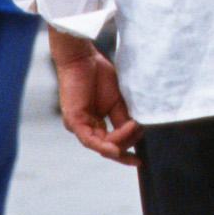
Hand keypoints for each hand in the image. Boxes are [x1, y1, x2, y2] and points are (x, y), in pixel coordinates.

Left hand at [55, 42, 141, 164]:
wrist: (81, 56)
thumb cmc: (97, 73)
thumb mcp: (116, 99)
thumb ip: (123, 117)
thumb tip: (136, 133)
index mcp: (94, 123)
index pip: (110, 143)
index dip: (125, 151)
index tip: (140, 159)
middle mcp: (85, 128)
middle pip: (107, 147)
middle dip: (125, 146)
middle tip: (139, 136)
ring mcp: (78, 126)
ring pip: (100, 144)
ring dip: (119, 142)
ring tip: (134, 132)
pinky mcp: (73, 120)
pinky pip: (89, 139)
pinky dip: (103, 145)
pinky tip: (115, 150)